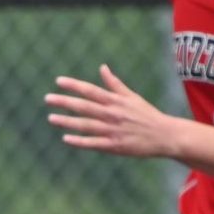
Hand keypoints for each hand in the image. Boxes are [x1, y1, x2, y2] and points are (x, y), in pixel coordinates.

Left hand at [45, 65, 177, 158]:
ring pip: (86, 125)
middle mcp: (112, 114)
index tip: (58, 81)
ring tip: (51, 118)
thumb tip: (102, 67)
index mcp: (116, 101)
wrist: (165, 135)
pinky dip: (80, 141)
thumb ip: (114, 83)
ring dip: (67, 122)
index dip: (74, 85)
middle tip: (47, 98)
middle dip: (65, 102)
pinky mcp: (115, 146)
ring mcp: (113, 130)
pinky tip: (66, 139)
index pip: (91, 90)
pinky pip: (94, 143)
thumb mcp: (131, 96)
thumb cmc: (147, 115)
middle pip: (85, 106)